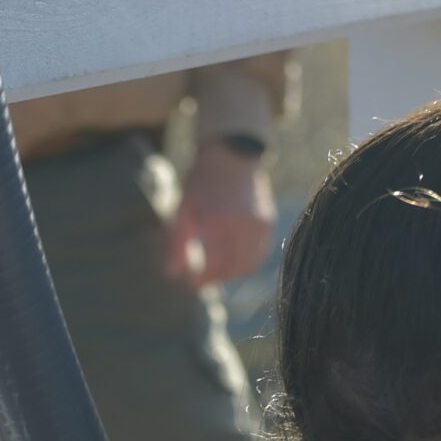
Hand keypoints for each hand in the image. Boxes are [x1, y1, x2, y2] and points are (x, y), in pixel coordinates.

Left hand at [165, 146, 275, 287]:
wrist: (231, 155)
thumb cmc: (202, 183)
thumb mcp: (183, 209)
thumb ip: (178, 244)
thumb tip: (173, 275)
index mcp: (217, 219)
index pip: (214, 264)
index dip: (203, 279)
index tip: (193, 285)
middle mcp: (241, 222)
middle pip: (233, 268)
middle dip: (217, 279)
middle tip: (204, 281)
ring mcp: (258, 222)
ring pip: (249, 265)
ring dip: (233, 274)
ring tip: (217, 272)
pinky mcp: (268, 222)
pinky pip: (260, 254)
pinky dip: (247, 262)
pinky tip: (232, 260)